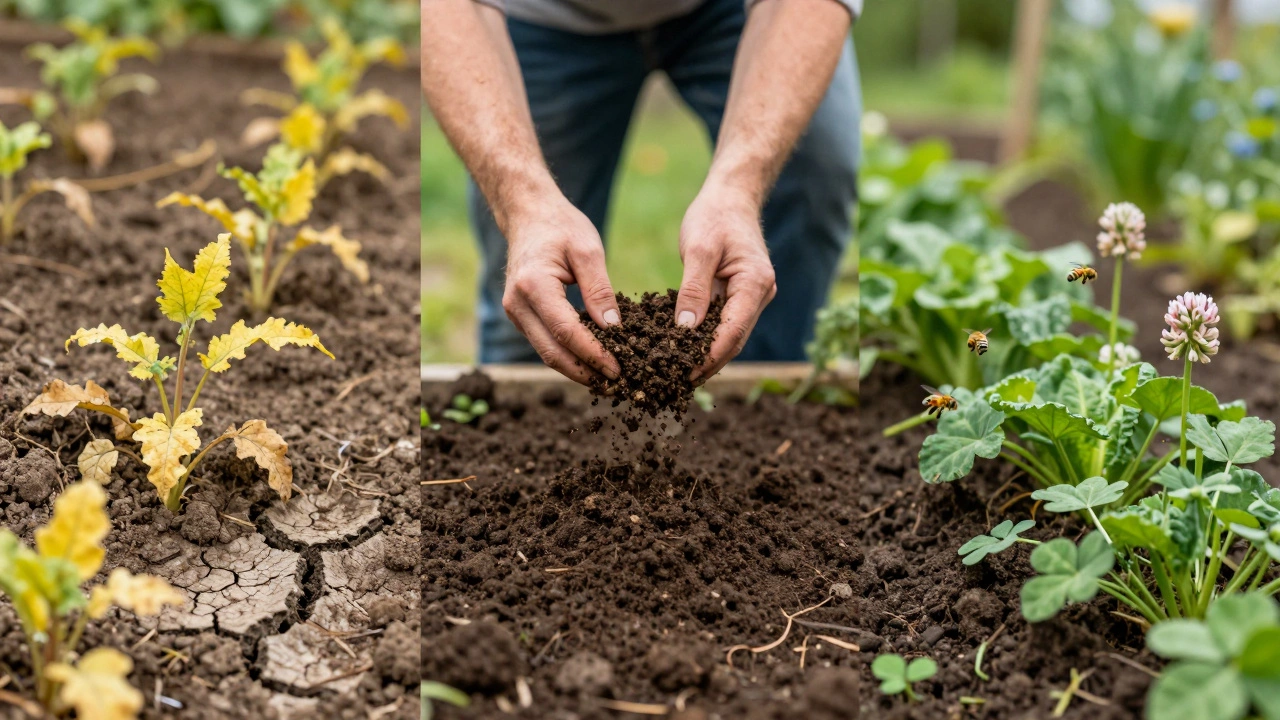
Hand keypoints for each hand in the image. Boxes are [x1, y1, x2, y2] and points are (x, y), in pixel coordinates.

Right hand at [502, 196, 621, 384]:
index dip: (594, 354)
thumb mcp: (588, 251)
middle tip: (616, 385)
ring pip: (547, 353)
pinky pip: (545, 344)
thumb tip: (614, 329)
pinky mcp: (520, 317)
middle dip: (585, 373)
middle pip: (552, 352)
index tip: (619, 369)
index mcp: (533, 285)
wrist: (528, 215)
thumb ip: (600, 291)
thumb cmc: (561, 227)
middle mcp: (517, 304)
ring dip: (577, 370)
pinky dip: (568, 357)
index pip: (566, 332)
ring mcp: (514, 313)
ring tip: (607, 381)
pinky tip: (591, 363)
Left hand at [675, 184, 776, 381]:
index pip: (733, 331)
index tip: (685, 374)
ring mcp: (752, 298)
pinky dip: (705, 340)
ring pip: (730, 336)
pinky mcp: (739, 297)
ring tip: (676, 376)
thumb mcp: (699, 250)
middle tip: (676, 385)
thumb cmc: (715, 217)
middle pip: (733, 340)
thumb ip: (694, 290)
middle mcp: (760, 295)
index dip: (709, 356)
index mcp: (755, 283)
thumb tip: (685, 330)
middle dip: (707, 364)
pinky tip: (682, 353)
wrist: (731, 198)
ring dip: (706, 357)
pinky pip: (723, 324)